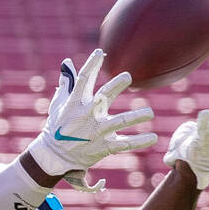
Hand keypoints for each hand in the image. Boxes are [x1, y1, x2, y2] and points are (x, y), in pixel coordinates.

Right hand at [27, 49, 156, 191]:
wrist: (55, 157)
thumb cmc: (57, 127)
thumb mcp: (58, 104)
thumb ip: (66, 83)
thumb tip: (68, 62)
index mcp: (76, 103)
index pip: (83, 79)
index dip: (91, 65)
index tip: (100, 52)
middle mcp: (88, 115)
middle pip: (104, 96)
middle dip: (116, 85)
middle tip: (128, 76)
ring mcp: (97, 131)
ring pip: (120, 122)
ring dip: (136, 117)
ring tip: (150, 113)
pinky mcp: (104, 146)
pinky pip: (124, 144)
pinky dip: (139, 141)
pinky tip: (153, 138)